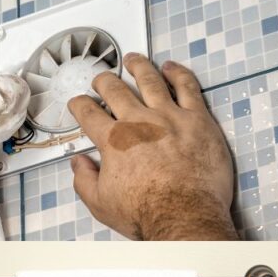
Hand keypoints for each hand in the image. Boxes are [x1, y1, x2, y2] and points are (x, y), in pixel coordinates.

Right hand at [67, 54, 237, 240]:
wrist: (186, 217)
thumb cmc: (149, 214)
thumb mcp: (101, 203)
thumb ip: (84, 180)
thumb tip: (79, 164)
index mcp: (113, 141)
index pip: (88, 113)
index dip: (79, 105)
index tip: (79, 104)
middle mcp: (139, 122)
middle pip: (115, 89)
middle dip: (104, 80)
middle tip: (102, 79)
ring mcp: (170, 117)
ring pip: (150, 79)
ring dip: (139, 66)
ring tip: (134, 60)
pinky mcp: (198, 119)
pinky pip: (188, 87)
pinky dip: (178, 73)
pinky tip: (172, 68)